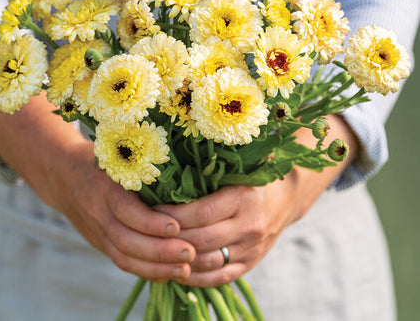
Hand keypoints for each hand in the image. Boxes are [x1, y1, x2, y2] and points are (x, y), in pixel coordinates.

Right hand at [0, 93, 195, 281]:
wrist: (61, 174)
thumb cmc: (100, 156)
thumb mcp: (115, 151)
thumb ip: (139, 159)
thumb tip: (184, 157)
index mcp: (103, 187)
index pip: (125, 211)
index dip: (150, 222)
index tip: (177, 226)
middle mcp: (98, 214)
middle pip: (127, 241)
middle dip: (160, 251)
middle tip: (191, 253)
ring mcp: (98, 232)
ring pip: (125, 258)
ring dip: (157, 268)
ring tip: (187, 270)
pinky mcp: (101, 244)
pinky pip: (124, 263)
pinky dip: (148, 272)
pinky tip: (172, 273)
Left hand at [156, 114, 358, 286]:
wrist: (287, 197)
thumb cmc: (251, 175)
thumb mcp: (237, 165)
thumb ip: (210, 165)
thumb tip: (170, 157)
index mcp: (244, 197)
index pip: (202, 212)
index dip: (173, 215)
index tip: (151, 210)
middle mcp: (250, 225)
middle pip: (202, 239)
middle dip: (171, 238)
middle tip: (146, 232)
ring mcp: (251, 248)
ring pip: (208, 262)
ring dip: (179, 259)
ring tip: (155, 251)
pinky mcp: (249, 264)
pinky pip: (219, 277)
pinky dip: (195, 277)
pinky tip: (176, 269)